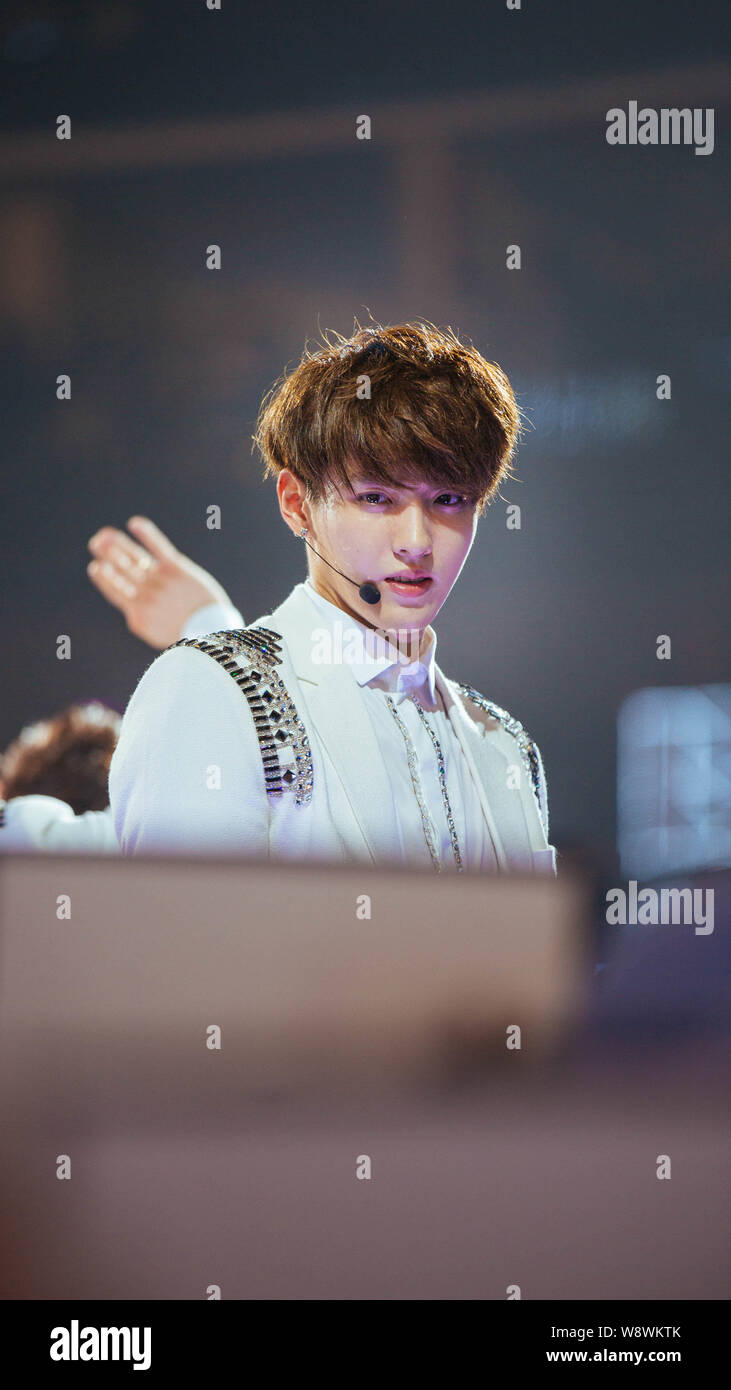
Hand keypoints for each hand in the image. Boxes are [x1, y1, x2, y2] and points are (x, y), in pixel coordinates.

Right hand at [87, 517, 233, 649]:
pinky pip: (157, 546)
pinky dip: (145, 533)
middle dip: (107, 555)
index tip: (95, 566)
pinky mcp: (176, 568)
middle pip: (122, 569)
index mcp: (137, 612)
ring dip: (117, 544)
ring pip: (133, 558)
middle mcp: (145, 594)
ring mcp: (159, 580)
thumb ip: (139, 618)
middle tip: (96, 542)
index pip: (114, 590)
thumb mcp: (155, 633)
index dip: (103, 577)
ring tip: (105, 534)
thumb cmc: (187, 634)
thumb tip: (130, 608)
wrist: (211, 630)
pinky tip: (134, 523)